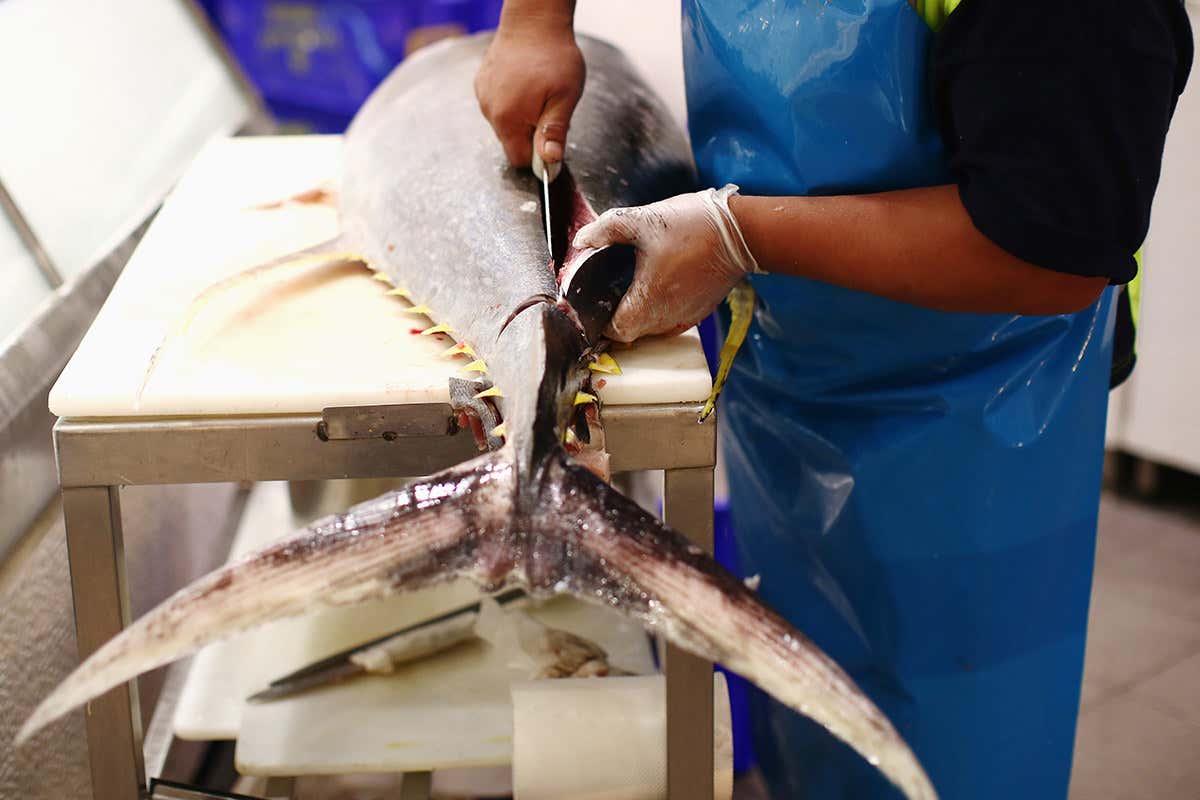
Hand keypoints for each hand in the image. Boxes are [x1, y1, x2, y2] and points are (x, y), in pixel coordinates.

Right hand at [474, 15, 584, 168]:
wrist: (533, 20)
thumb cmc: (553, 56)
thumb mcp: (564, 98)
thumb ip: (554, 132)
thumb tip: (549, 162)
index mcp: (508, 119)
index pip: (519, 159)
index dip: (538, 157)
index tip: (552, 139)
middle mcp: (489, 110)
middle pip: (511, 142)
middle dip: (531, 134)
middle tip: (548, 108)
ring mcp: (483, 96)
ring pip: (505, 124)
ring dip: (522, 118)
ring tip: (538, 92)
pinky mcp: (482, 85)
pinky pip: (498, 106)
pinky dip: (512, 102)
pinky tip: (525, 84)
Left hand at [573, 185, 760, 341]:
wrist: (741, 232)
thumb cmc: (694, 227)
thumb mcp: (643, 219)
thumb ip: (605, 229)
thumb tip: (581, 240)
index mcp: (649, 301)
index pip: (615, 331)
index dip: (600, 321)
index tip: (595, 302)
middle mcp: (667, 318)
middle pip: (632, 332)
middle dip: (618, 314)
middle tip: (611, 288)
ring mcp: (686, 317)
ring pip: (653, 328)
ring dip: (641, 312)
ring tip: (636, 284)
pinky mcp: (700, 311)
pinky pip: (671, 320)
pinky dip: (661, 308)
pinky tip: (661, 283)